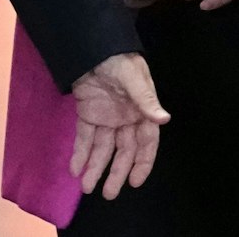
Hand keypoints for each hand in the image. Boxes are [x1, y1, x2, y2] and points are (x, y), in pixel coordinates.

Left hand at [69, 53, 168, 198]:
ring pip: (103, 148)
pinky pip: (84, 137)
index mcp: (142, 110)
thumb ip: (146, 99)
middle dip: (116, 172)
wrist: (91, 44)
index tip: (135, 182)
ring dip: (95, 167)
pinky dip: (79, 153)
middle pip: (123, 150)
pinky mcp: (88, 113)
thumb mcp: (133, 77)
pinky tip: (74, 169)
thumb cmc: (118, 58)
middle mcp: (126, 118)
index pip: (146, 142)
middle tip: (108, 193)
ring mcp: (106, 117)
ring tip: (86, 187)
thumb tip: (164, 119)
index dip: (142, 163)